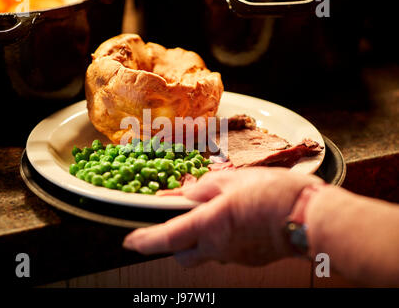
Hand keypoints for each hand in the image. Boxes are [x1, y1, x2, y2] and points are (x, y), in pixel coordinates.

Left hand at [123, 167, 322, 266]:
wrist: (310, 218)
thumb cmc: (275, 195)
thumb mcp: (234, 180)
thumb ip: (205, 188)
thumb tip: (187, 193)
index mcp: (210, 224)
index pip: (166, 238)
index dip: (144, 241)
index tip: (130, 241)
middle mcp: (218, 247)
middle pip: (182, 255)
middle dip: (173, 242)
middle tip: (178, 222)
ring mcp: (234, 256)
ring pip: (205, 253)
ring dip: (201, 238)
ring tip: (214, 215)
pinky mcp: (250, 259)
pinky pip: (227, 251)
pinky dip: (223, 238)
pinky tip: (237, 222)